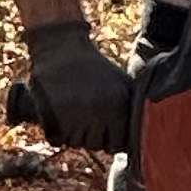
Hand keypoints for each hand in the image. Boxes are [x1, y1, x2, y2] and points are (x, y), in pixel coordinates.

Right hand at [22, 19, 134, 151]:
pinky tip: (59, 115)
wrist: (61, 45)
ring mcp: (71, 113)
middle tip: (85, 117)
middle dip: (91, 136)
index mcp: (116, 104)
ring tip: (73, 113)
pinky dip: (56, 133)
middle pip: (94, 145)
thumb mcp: (121, 82)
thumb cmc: (94, 66)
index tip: (104, 129)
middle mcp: (95, 110)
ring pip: (74, 142)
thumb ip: (133, 109)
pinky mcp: (49, 113)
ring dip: (73, 134)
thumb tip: (140, 140)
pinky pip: (55, 139)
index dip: (110, 139)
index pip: (116, 144)